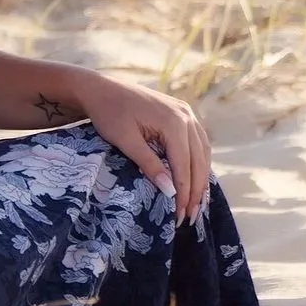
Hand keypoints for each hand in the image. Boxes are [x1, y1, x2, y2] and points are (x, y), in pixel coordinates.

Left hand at [75, 73, 210, 225]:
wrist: (102, 89)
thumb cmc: (110, 114)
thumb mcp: (126, 141)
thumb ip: (149, 164)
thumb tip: (170, 191)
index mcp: (174, 122)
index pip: (184, 164)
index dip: (184, 192)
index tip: (180, 215)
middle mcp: (186, 116)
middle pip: (198, 160)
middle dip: (196, 190)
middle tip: (191, 216)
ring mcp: (187, 113)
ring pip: (203, 151)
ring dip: (201, 178)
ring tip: (196, 203)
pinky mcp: (183, 113)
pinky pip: (199, 142)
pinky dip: (199, 162)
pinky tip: (196, 177)